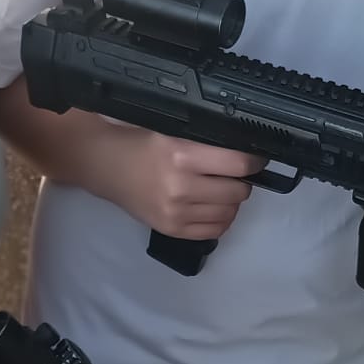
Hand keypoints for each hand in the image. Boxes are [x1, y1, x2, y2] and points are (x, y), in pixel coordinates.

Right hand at [89, 128, 265, 240]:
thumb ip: (207, 145)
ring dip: (232, 201)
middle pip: (238, 191)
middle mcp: (180, 186)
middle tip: (233, 174)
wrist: (107, 167)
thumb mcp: (174, 133)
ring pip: (230, 212)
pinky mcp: (172, 229)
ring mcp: (176, 212)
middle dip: (242, 181)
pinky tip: (213, 207)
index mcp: (182, 155)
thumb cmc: (142, 145)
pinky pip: (215, 230)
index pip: (238, 164)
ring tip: (220, 190)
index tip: (256, 159)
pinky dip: (221, 219)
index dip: (254, 161)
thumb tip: (246, 154)